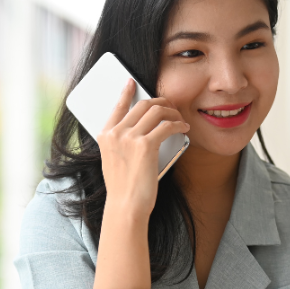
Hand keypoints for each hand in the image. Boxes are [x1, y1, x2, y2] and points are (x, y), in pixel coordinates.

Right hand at [97, 79, 189, 219]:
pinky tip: (184, 128)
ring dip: (172, 112)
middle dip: (160, 102)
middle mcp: (115, 133)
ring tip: (180, 119)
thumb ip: (121, 143)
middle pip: (142, 105)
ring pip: (156, 111)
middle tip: (171, 106)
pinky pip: (167, 126)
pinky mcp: (145, 145)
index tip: (133, 82)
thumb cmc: (124, 187)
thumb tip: (141, 129)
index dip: (126, 92)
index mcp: (105, 136)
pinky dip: (178, 125)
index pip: (116, 106)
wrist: (126, 205)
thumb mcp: (114, 160)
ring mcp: (129, 138)